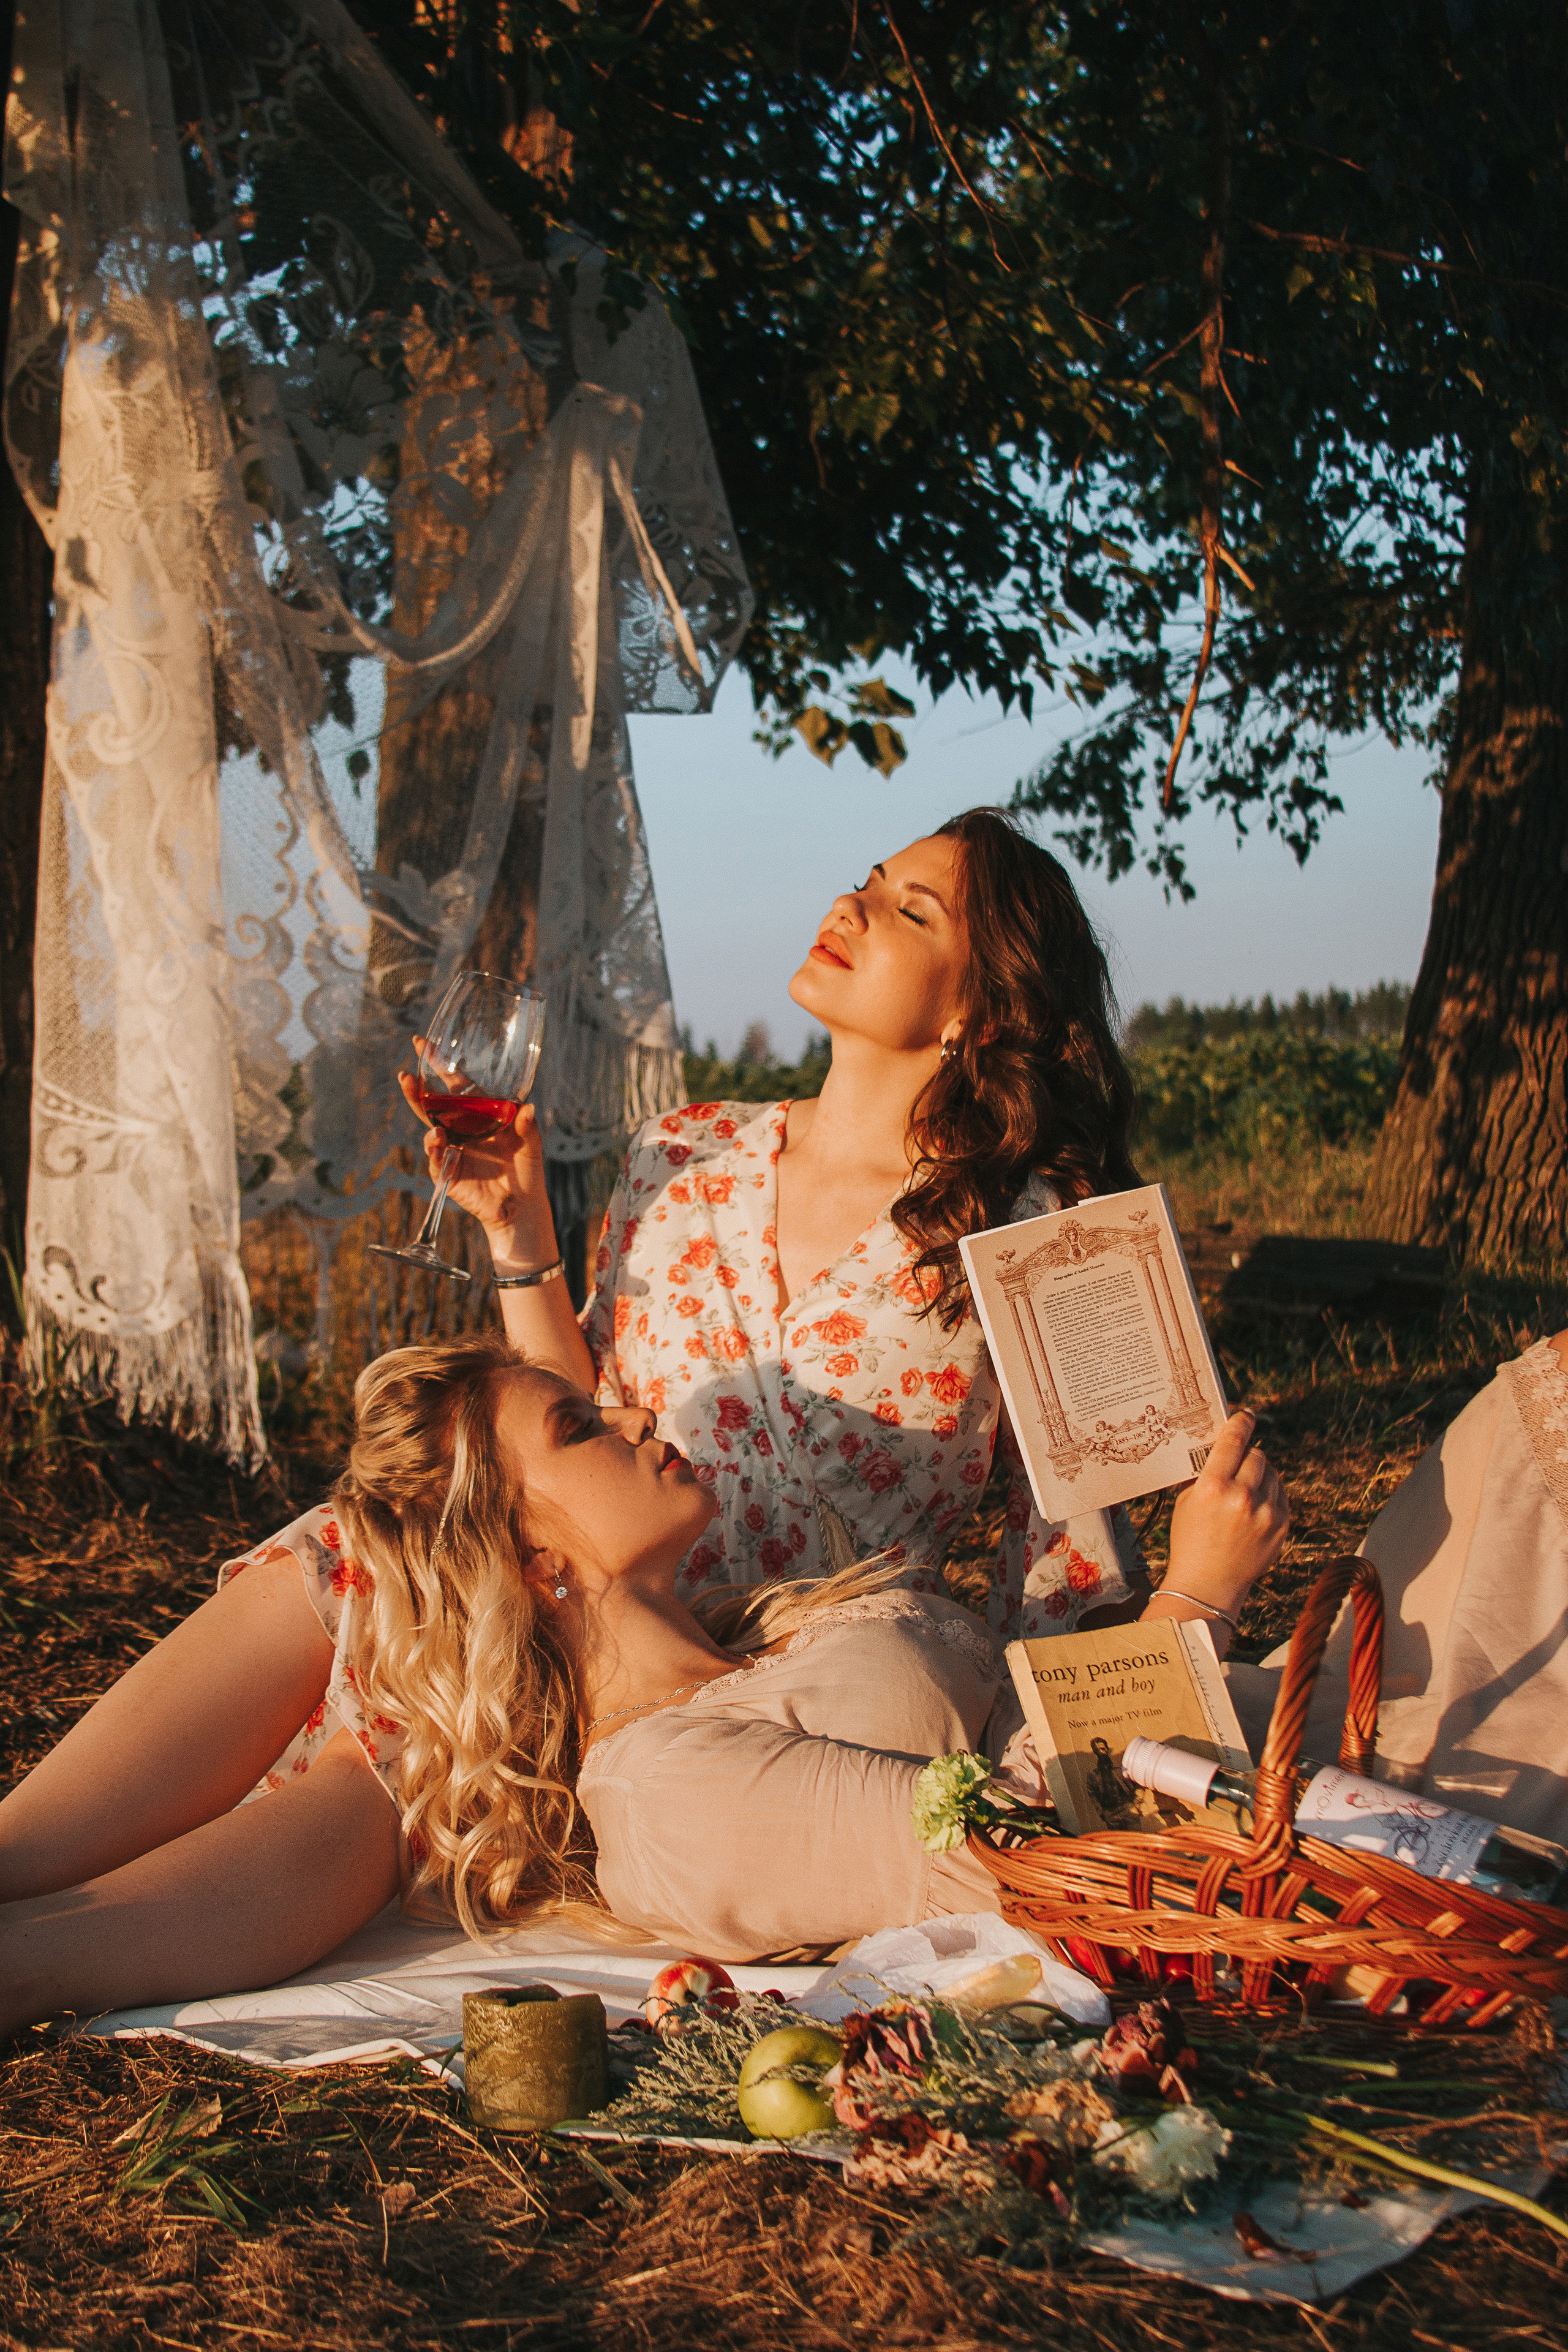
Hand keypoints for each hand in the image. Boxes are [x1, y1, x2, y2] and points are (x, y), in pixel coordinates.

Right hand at [397, 1054, 555, 1268]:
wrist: (522, 1205)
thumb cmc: (526, 1168)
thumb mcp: (530, 1143)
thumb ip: (527, 1126)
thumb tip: (527, 1108)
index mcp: (477, 1114)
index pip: (453, 1083)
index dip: (437, 1064)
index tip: (420, 1043)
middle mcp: (460, 1128)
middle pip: (432, 1104)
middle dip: (416, 1090)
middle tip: (405, 1076)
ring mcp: (451, 1150)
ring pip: (429, 1129)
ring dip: (424, 1118)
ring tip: (427, 1116)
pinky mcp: (447, 1174)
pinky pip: (436, 1160)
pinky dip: (434, 1149)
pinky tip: (436, 1139)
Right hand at [1160, 1409, 1288, 1620]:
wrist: (1208, 1584)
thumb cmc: (1191, 1540)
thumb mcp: (1188, 1501)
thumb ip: (1207, 1473)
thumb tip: (1224, 1445)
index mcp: (1213, 1487)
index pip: (1233, 1441)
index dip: (1241, 1422)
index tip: (1247, 1414)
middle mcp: (1242, 1496)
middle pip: (1257, 1455)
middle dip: (1248, 1456)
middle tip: (1239, 1464)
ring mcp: (1265, 1512)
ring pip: (1272, 1473)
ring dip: (1260, 1475)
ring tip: (1245, 1492)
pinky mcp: (1281, 1525)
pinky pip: (1280, 1494)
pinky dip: (1269, 1495)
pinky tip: (1254, 1509)